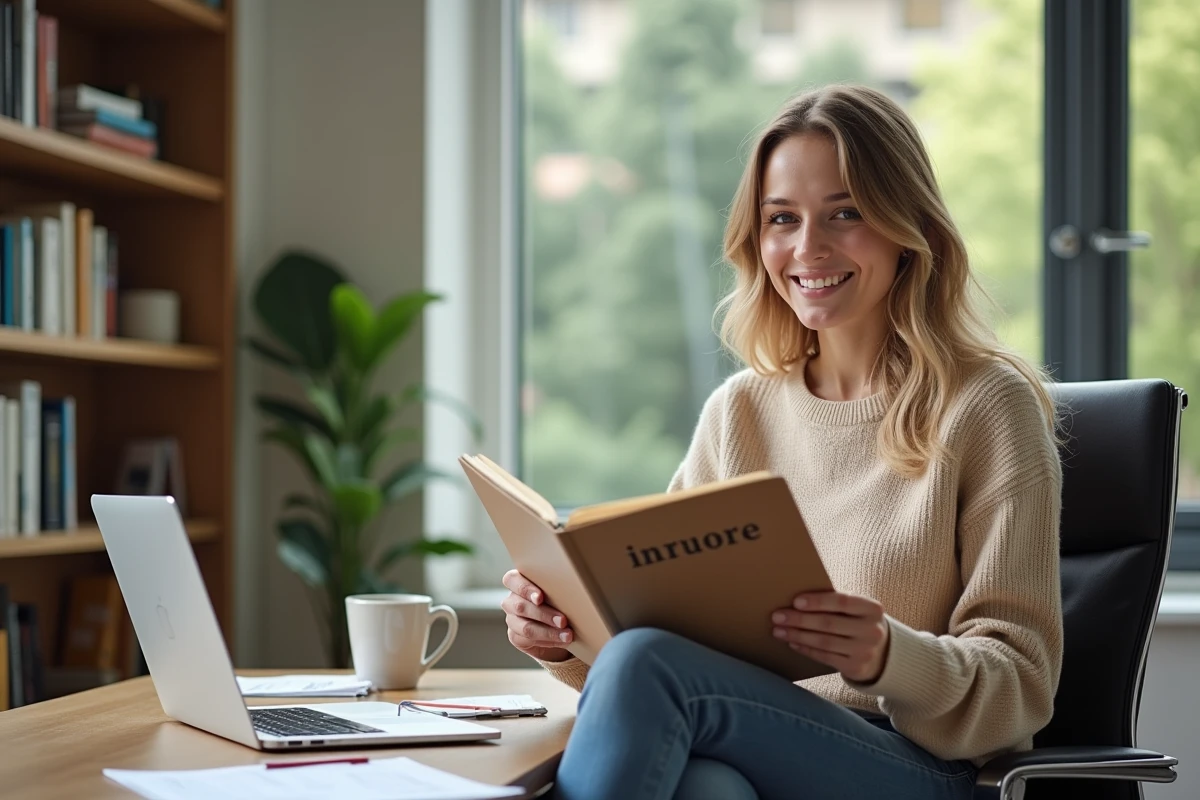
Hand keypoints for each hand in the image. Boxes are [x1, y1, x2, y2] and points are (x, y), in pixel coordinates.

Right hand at [501, 570, 574, 661]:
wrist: (557, 624)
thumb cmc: (558, 599)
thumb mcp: (557, 590)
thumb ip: (557, 586)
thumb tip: (576, 586)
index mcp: (518, 582)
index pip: (512, 580)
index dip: (525, 589)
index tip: (540, 597)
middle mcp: (512, 600)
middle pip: (520, 606)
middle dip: (544, 614)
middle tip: (563, 620)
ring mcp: (512, 619)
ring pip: (525, 627)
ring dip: (549, 632)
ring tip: (567, 634)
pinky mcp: (515, 636)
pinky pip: (528, 640)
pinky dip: (549, 641)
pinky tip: (562, 640)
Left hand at [771, 591, 889, 682]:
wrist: (883, 653)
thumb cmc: (858, 622)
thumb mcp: (857, 609)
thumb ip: (836, 603)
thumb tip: (797, 599)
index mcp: (872, 609)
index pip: (842, 602)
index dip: (818, 601)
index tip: (795, 601)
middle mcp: (872, 630)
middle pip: (829, 623)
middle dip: (799, 619)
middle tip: (777, 616)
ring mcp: (865, 651)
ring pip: (824, 642)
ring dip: (797, 635)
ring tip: (778, 630)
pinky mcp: (856, 668)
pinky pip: (825, 657)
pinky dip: (806, 649)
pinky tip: (792, 642)